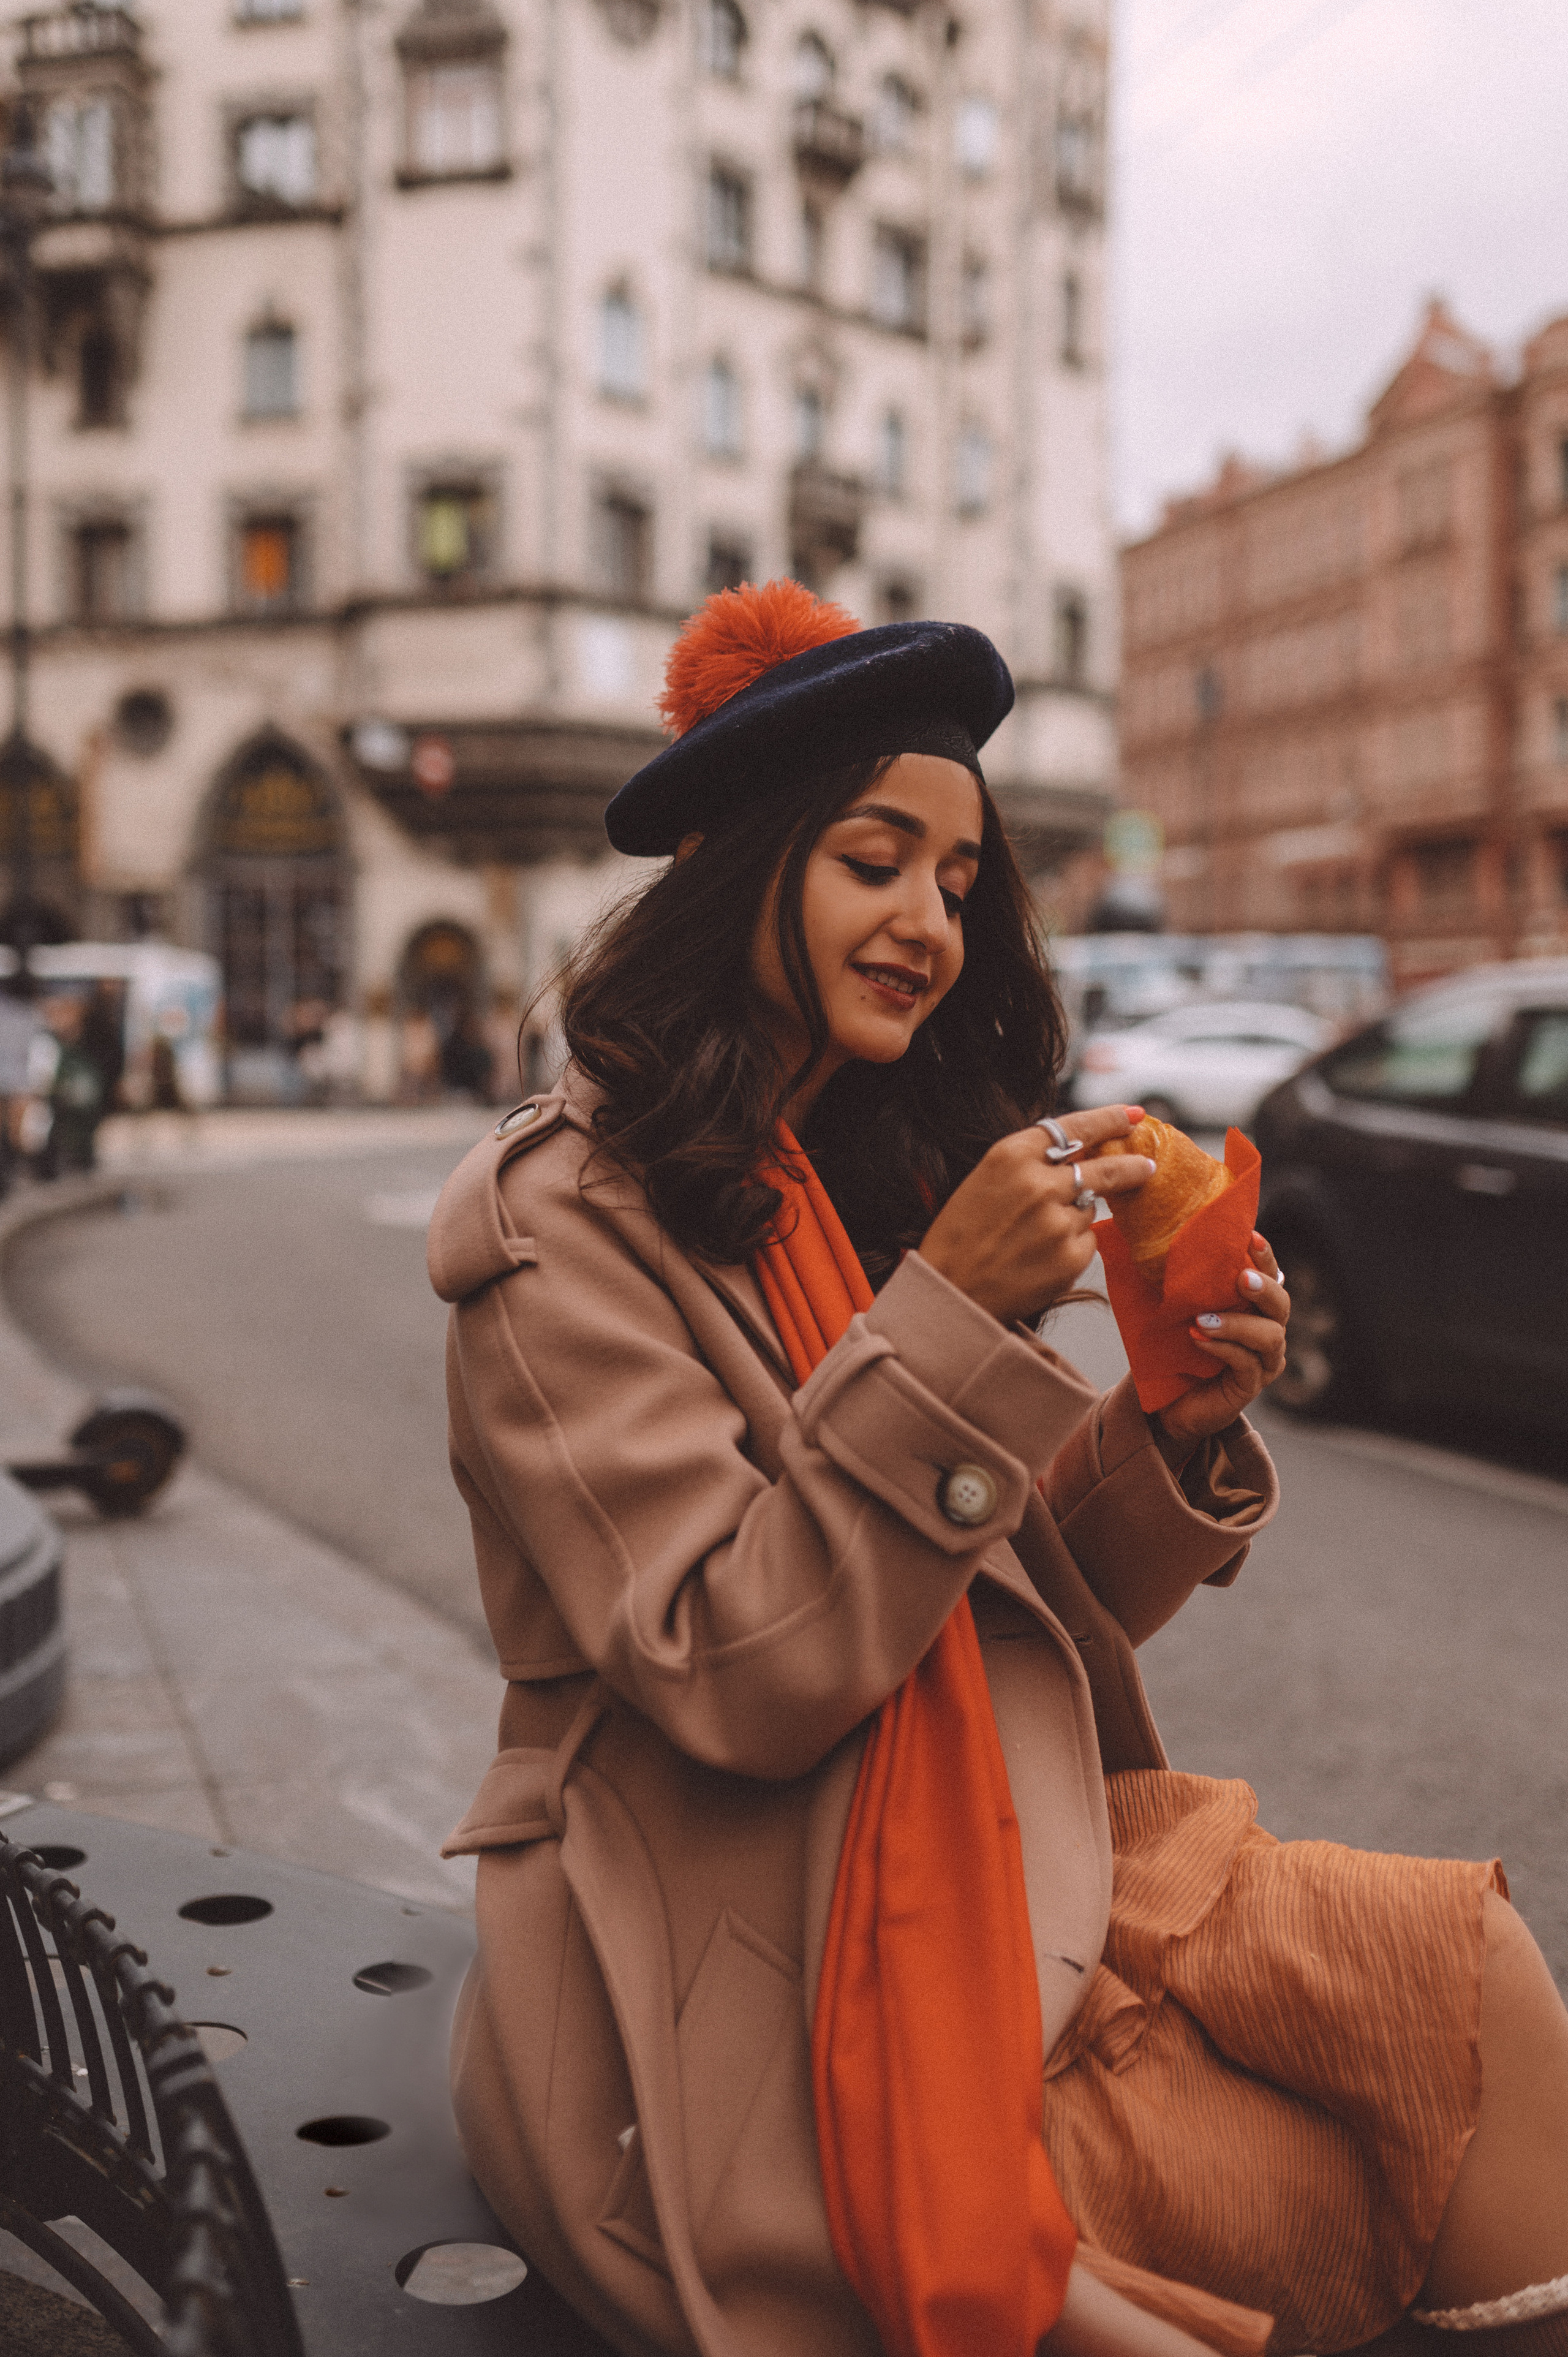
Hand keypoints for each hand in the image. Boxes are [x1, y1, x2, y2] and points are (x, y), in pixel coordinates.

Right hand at [918, 1104, 1153, 1324]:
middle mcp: (1039, 1184)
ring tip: (1035, 1235)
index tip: (1133, 1116)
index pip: (1075, 1127)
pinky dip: (1072, 1245)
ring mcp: (1058, 1222)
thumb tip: (1081, 1150)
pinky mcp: (1070, 1258)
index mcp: (1011, 1155)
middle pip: (1104, 1167)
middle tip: (1147, 1166)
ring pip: (1091, 1207)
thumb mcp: (985, 1178)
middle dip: (1131, 1166)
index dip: (1109, 1120)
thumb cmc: (960, 1234)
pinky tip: (1040, 1257)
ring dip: (1076, 1214)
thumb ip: (1030, 1161)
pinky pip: (1087, 1241)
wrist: (949, 1291)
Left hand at [1152, 1230, 1288, 1456]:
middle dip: (1264, 1288)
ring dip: (1237, 1323)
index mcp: (1254, 1306)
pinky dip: (1223, 1349)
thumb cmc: (1173, 1348)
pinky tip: (1198, 1340)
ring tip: (1203, 1319)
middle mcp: (1267, 1331)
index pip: (1270, 1275)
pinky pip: (1247, 1364)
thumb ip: (1178, 1282)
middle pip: (1282, 1304)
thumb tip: (1156, 1241)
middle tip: (1241, 1279)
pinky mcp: (1250, 1386)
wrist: (1165, 1401)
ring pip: (1270, 1336)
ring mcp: (1263, 1361)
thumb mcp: (1174, 1310)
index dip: (1265, 1257)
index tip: (1251, 1237)